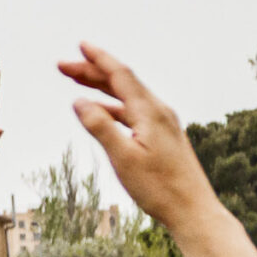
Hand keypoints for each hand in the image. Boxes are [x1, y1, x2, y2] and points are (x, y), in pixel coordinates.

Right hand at [60, 45, 224, 230]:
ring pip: (127, 96)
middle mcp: (159, 112)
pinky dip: (113, 106)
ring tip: (76, 82)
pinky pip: (133, 111)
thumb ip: (100, 126)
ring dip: (101, 88)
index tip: (80, 45)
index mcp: (151, 113)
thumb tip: (79, 102)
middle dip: (92, 71)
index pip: (121, 76)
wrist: (193, 211)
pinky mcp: (163, 136)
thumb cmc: (159, 188)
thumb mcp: (123, 158)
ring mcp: (163, 124)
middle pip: (123, 82)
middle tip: (63, 65)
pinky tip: (101, 111)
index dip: (99, 59)